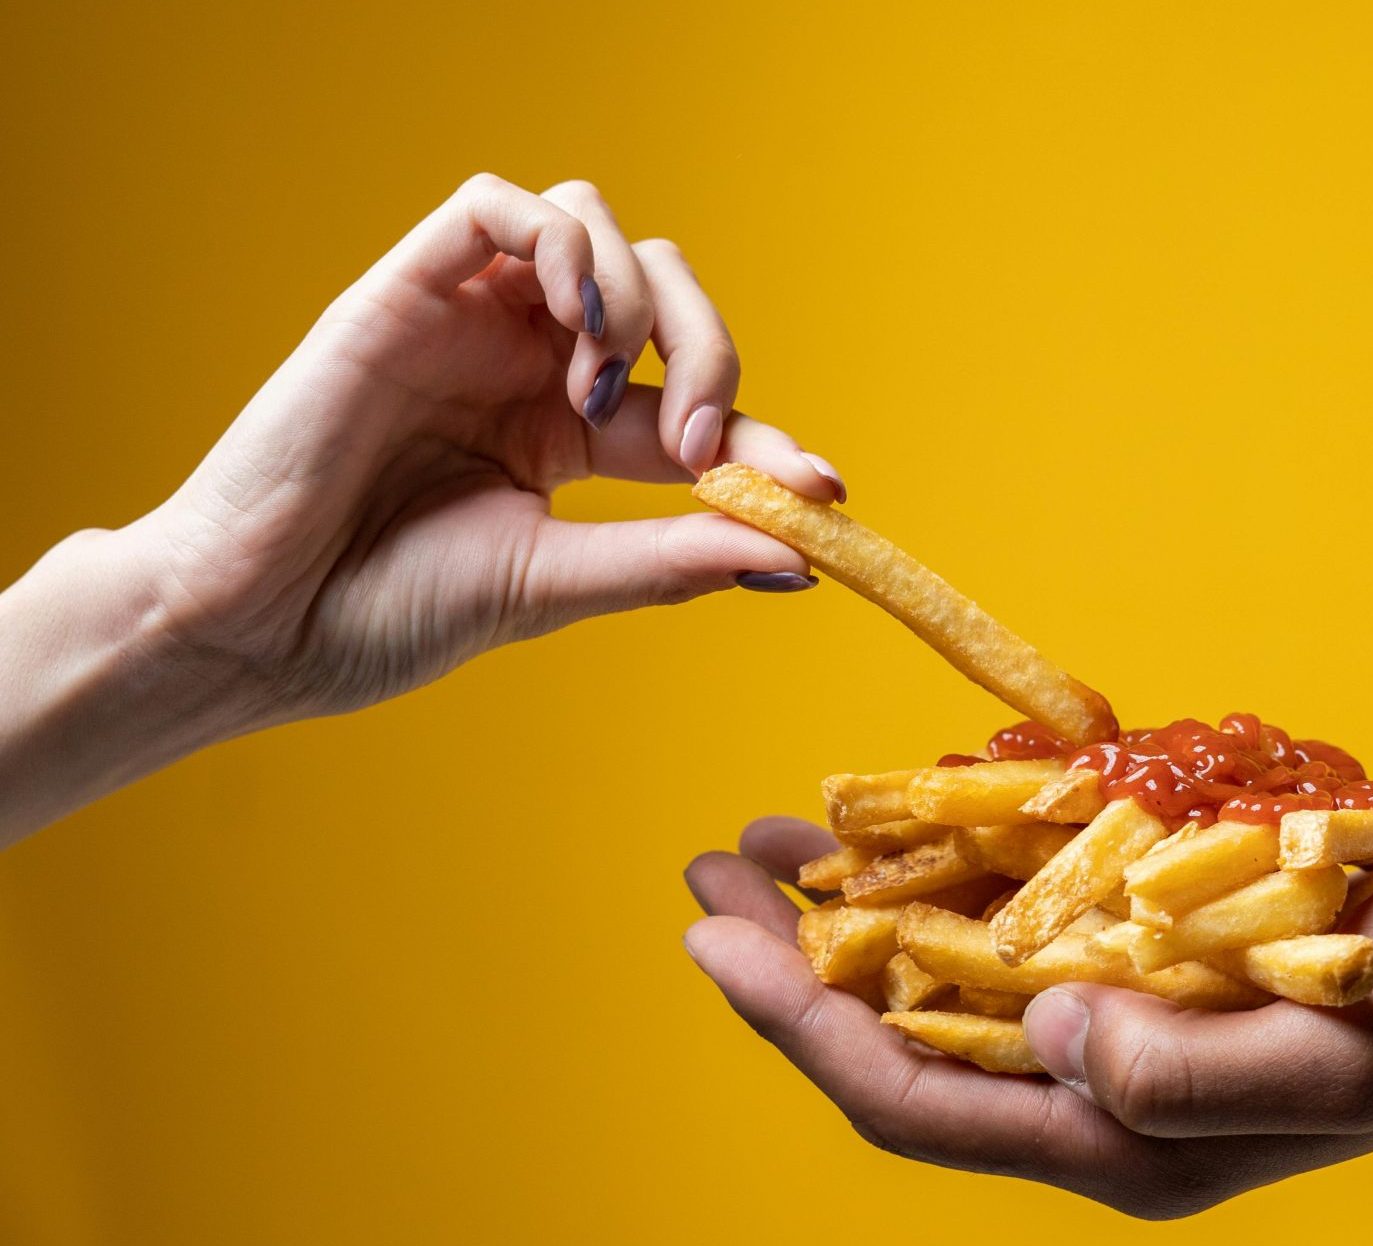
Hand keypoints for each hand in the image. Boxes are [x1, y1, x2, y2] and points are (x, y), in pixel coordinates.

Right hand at [136, 172, 841, 718]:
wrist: (261, 624)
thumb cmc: (387, 612)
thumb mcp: (553, 581)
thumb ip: (670, 557)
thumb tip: (799, 555)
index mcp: (561, 437)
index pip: (692, 407)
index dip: (768, 436)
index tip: (824, 490)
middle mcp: (525, 366)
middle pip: (663, 289)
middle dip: (715, 350)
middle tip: (702, 440)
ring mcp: (470, 321)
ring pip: (595, 224)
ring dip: (636, 297)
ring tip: (603, 392)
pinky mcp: (408, 286)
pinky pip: (503, 206)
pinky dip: (563, 246)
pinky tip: (575, 328)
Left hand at [683, 820, 1372, 1216]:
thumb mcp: (1341, 1052)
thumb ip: (1187, 1076)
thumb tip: (1046, 1035)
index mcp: (1119, 1140)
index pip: (913, 1097)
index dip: (800, 1026)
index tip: (714, 942)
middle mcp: (1093, 1088)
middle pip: (898, 1037)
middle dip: (792, 963)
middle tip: (708, 876)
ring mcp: (1110, 1021)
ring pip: (938, 977)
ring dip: (850, 909)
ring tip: (769, 843)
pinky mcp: (1137, 954)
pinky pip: (1005, 924)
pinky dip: (936, 875)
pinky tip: (890, 824)